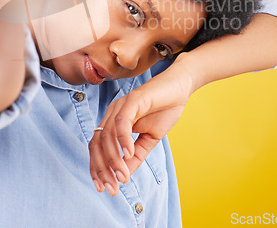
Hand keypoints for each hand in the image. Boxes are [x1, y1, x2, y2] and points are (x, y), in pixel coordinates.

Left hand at [89, 57, 196, 195]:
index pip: (96, 147)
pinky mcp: (133, 99)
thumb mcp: (148, 140)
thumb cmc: (163, 110)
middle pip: (97, 143)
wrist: (179, 88)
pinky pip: (122, 121)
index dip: (97, 168)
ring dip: (114, 158)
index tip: (103, 188)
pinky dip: (123, 139)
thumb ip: (135, 156)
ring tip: (123, 176)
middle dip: (102, 168)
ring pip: (107, 135)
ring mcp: (121, 105)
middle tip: (113, 188)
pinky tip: (129, 153)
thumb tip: (123, 177)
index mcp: (113, 122)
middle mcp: (112, 113)